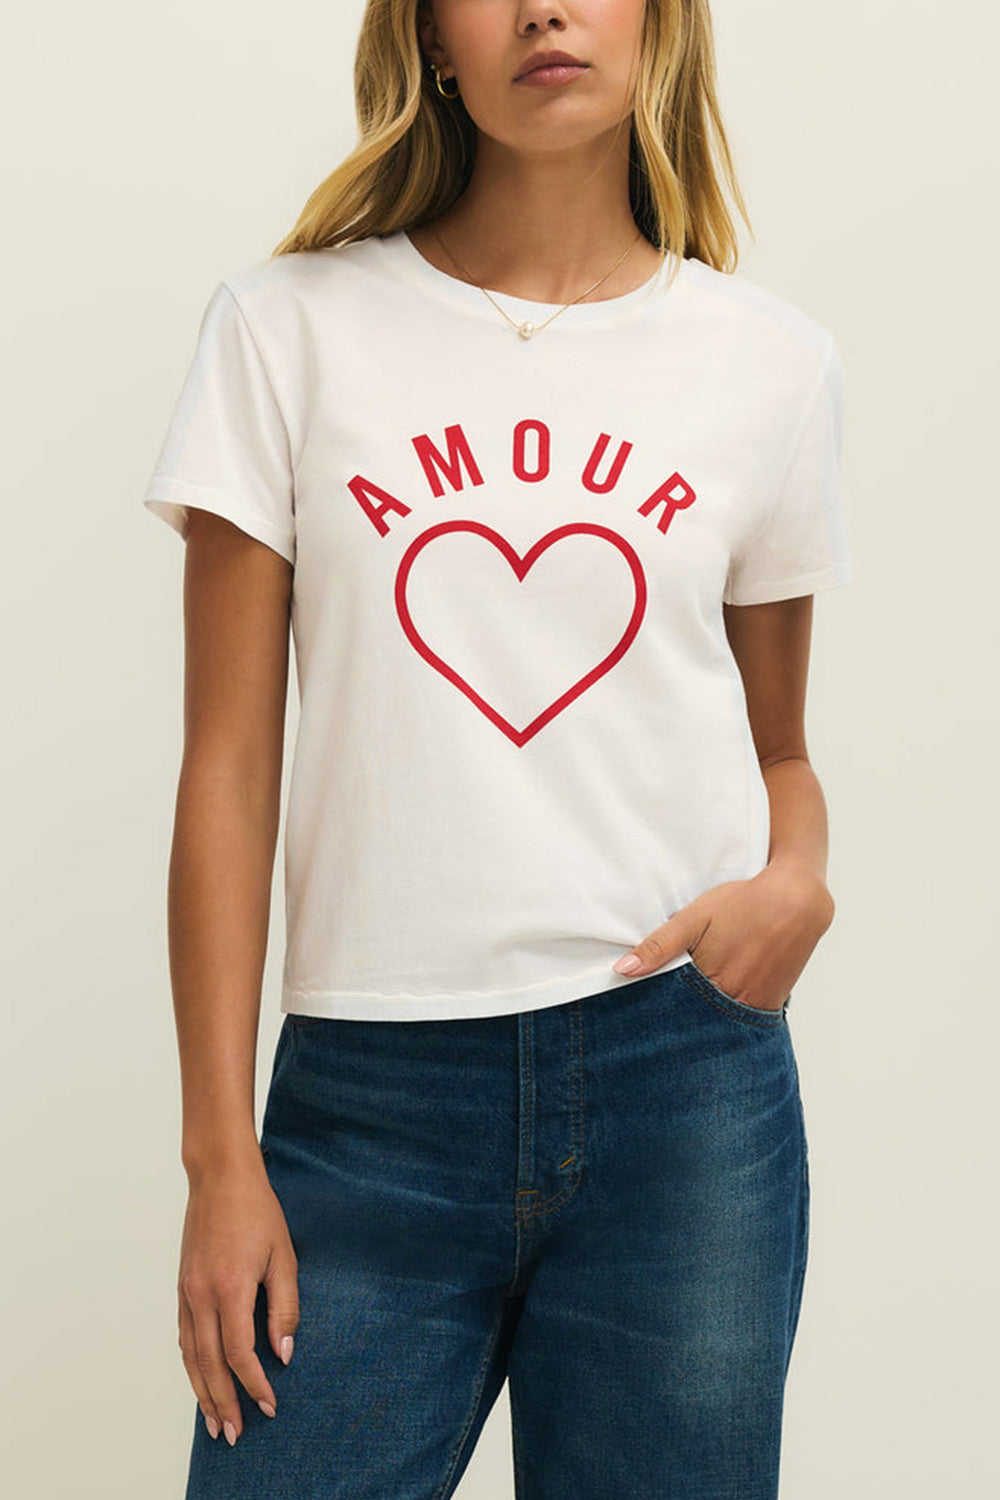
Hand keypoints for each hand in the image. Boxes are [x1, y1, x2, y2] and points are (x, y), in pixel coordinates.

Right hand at [177, 1152, 298, 1445]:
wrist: (219, 1176)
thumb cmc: (257, 1210)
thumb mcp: (283, 1255)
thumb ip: (284, 1306)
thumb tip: (284, 1352)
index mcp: (230, 1287)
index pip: (239, 1352)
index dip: (254, 1384)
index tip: (270, 1405)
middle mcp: (201, 1295)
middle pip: (209, 1364)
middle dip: (223, 1402)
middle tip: (235, 1434)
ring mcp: (186, 1292)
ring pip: (190, 1356)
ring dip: (202, 1392)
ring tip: (214, 1422)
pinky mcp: (181, 1287)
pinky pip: (183, 1337)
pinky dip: (191, 1365)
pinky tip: (200, 1380)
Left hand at [612, 863, 834, 1010]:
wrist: (798, 900)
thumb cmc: (744, 903)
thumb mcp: (694, 918)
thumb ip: (659, 946)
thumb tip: (623, 970)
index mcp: (711, 982)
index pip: (672, 1012)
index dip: (656, 1013)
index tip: (640, 1017)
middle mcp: (735, 1002)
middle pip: (696, 1023)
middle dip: (679, 1023)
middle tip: (660, 1024)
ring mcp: (756, 1007)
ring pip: (720, 1025)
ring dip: (704, 1020)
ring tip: (689, 1012)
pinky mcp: (772, 1004)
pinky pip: (744, 1020)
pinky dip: (728, 1017)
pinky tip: (718, 1004)